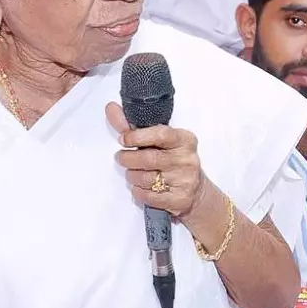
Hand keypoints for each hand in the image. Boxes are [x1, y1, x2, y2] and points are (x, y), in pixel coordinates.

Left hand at [107, 103, 207, 220]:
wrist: (195, 191)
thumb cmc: (171, 161)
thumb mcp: (158, 142)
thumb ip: (133, 126)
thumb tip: (110, 107)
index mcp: (185, 140)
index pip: (161, 134)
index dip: (138, 136)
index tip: (123, 139)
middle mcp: (187, 159)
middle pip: (148, 159)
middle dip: (128, 158)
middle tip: (120, 158)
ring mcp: (185, 180)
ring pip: (146, 179)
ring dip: (132, 176)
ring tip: (133, 173)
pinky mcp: (180, 199)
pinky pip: (149, 196)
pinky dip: (138, 192)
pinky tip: (139, 188)